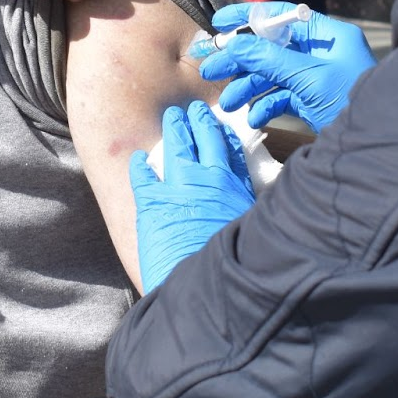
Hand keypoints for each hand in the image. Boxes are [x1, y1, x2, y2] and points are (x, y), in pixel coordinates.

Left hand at [128, 102, 255, 290]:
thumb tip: (259, 200)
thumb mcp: (249, 226)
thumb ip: (247, 206)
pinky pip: (143, 175)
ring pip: (174, 148)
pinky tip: (138, 159)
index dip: (221, 132)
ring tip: (172, 119)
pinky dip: (140, 165)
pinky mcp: (151, 203)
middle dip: (195, 121)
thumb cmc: (233, 264)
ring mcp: (176, 188)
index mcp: (232, 185)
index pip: (227, 148)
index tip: (218, 122)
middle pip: (200, 139)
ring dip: (173, 131)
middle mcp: (205, 179)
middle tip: (191, 111)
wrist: (201, 286)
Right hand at [200, 2, 376, 132]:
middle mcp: (321, 53)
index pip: (281, 16)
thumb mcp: (308, 77)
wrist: (376, 145)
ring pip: (273, 75)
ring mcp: (317, 78)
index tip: (218, 24)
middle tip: (209, 70)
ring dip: (248, 88)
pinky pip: (283, 97)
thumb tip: (234, 44)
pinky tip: (254, 118)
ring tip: (227, 104)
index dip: (248, 18)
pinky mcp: (314, 101)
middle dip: (240, 61)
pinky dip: (267, 106)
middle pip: (271, 48)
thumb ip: (270, 59)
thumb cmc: (351, 100)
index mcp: (326, 36)